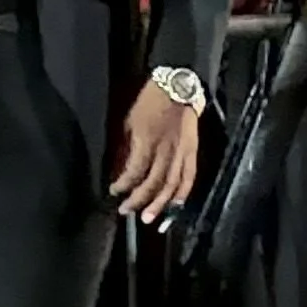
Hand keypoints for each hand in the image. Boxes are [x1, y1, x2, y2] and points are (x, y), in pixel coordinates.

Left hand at [111, 82, 200, 226]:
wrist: (178, 87)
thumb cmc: (150, 101)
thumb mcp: (130, 121)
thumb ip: (127, 146)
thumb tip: (122, 166)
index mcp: (147, 141)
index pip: (134, 171)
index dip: (123, 185)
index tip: (114, 191)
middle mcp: (166, 150)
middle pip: (153, 183)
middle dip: (139, 200)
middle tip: (126, 211)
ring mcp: (181, 152)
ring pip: (172, 185)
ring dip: (160, 204)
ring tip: (150, 218)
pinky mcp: (192, 152)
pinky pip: (189, 177)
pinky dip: (182, 194)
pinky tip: (175, 206)